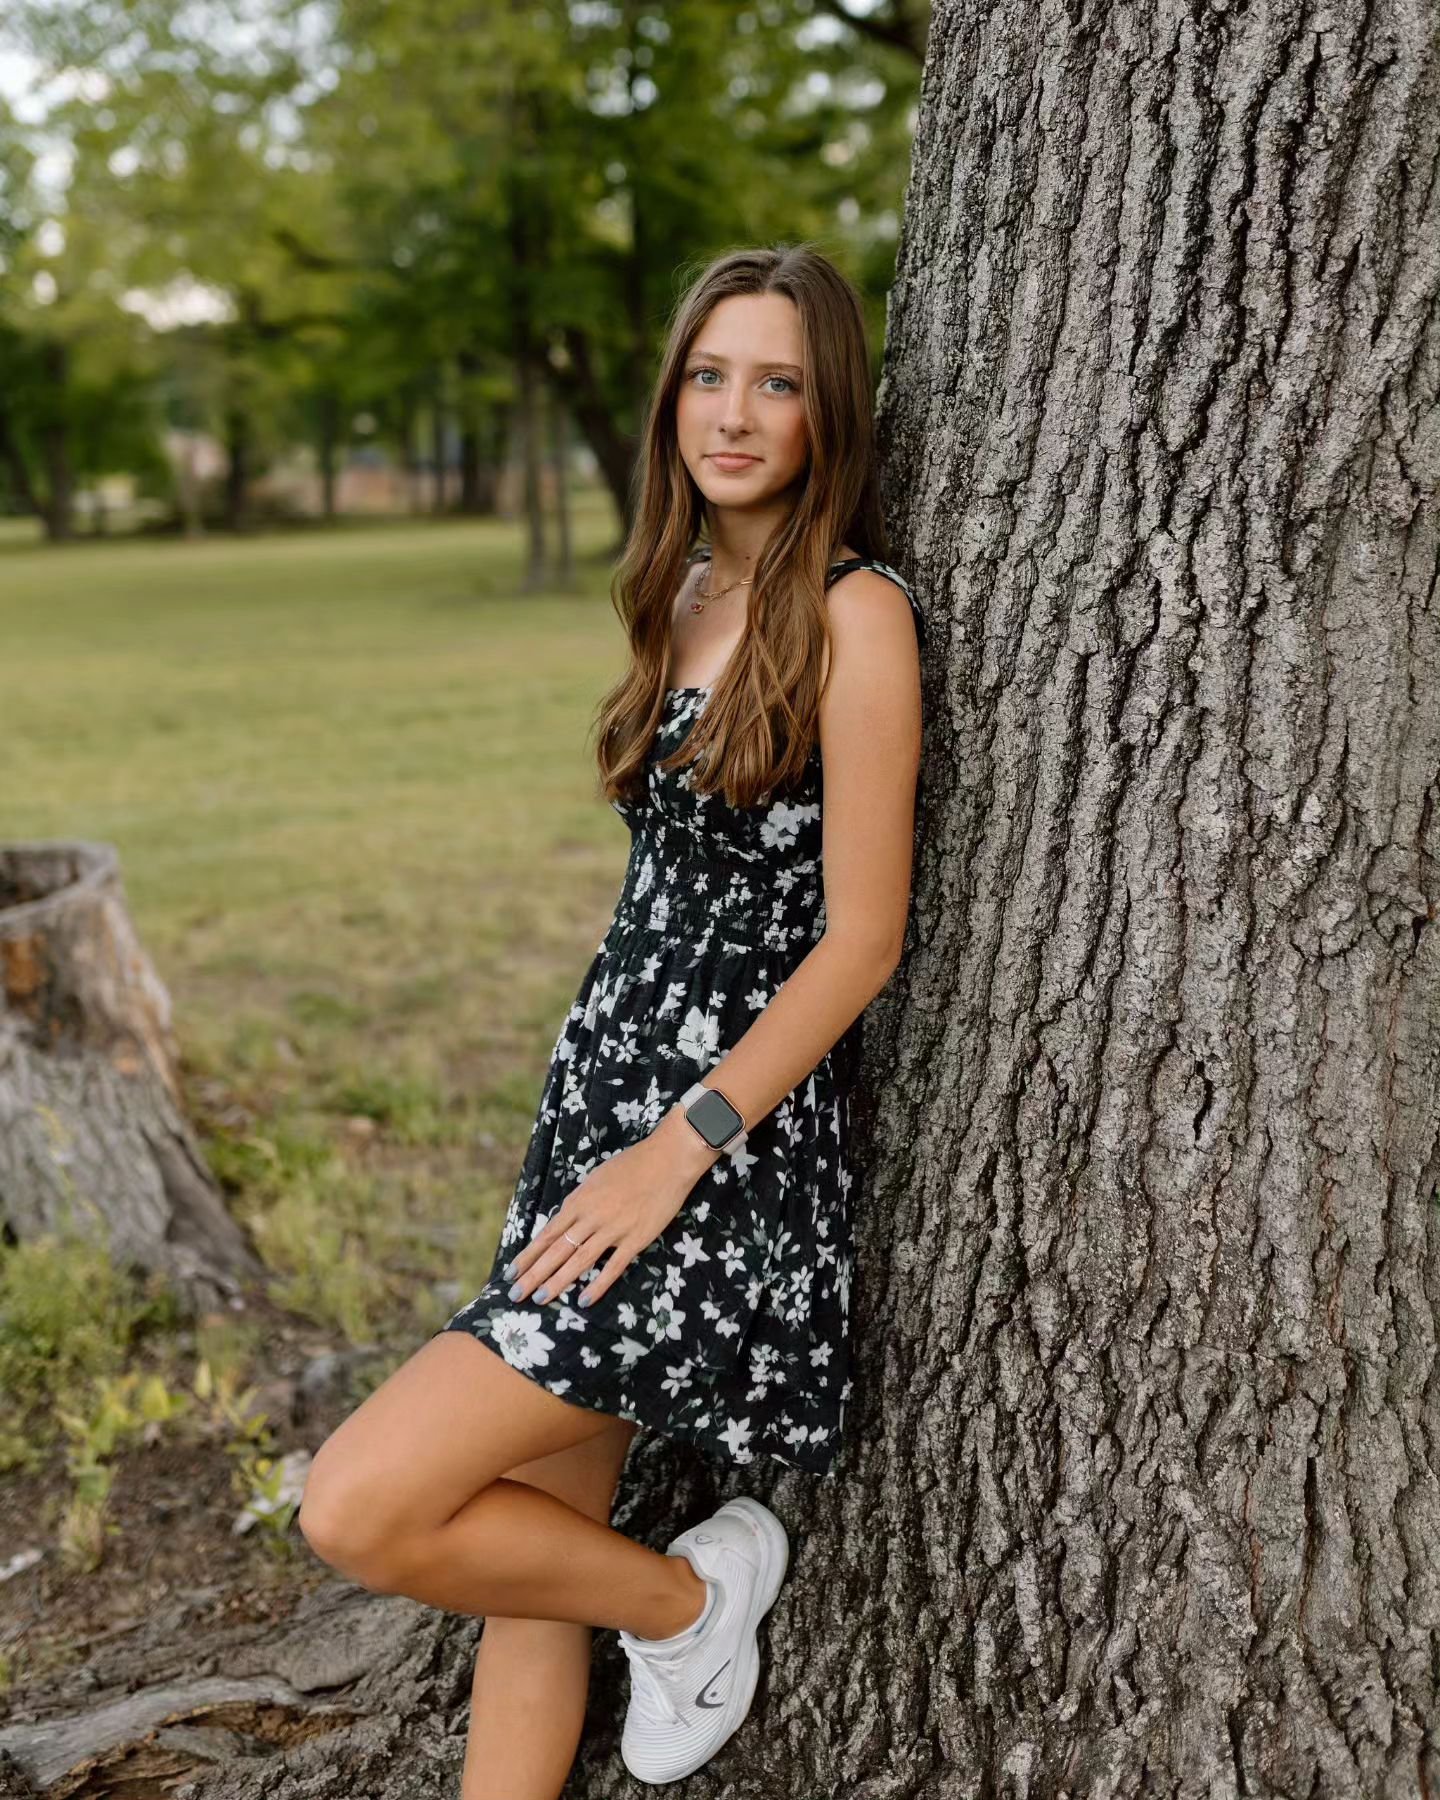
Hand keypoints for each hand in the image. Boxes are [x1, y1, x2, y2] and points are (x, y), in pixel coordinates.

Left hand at [501, 1107, 719, 1313]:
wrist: (667, 1160)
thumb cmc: (631, 1165)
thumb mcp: (596, 1179)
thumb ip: (580, 1203)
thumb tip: (563, 1224)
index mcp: (579, 1201)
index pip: (547, 1234)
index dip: (528, 1255)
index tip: (511, 1272)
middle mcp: (591, 1217)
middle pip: (557, 1250)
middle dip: (534, 1274)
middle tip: (515, 1294)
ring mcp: (614, 1229)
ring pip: (579, 1260)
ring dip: (558, 1281)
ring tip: (540, 1299)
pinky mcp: (636, 1239)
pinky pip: (613, 1267)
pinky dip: (598, 1285)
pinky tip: (583, 1300)